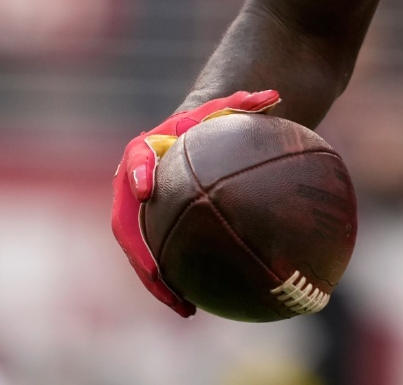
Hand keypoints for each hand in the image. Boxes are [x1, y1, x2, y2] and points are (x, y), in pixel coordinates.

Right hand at [110, 89, 281, 314]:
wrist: (187, 138)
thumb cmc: (208, 123)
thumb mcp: (226, 110)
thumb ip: (246, 104)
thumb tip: (277, 95)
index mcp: (145, 151)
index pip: (135, 160)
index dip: (136, 174)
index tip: (146, 190)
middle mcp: (131, 185)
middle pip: (125, 224)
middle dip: (138, 252)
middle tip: (157, 273)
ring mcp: (135, 214)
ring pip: (137, 252)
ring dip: (154, 281)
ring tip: (181, 305)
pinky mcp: (148, 232)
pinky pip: (156, 260)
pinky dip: (170, 284)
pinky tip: (195, 306)